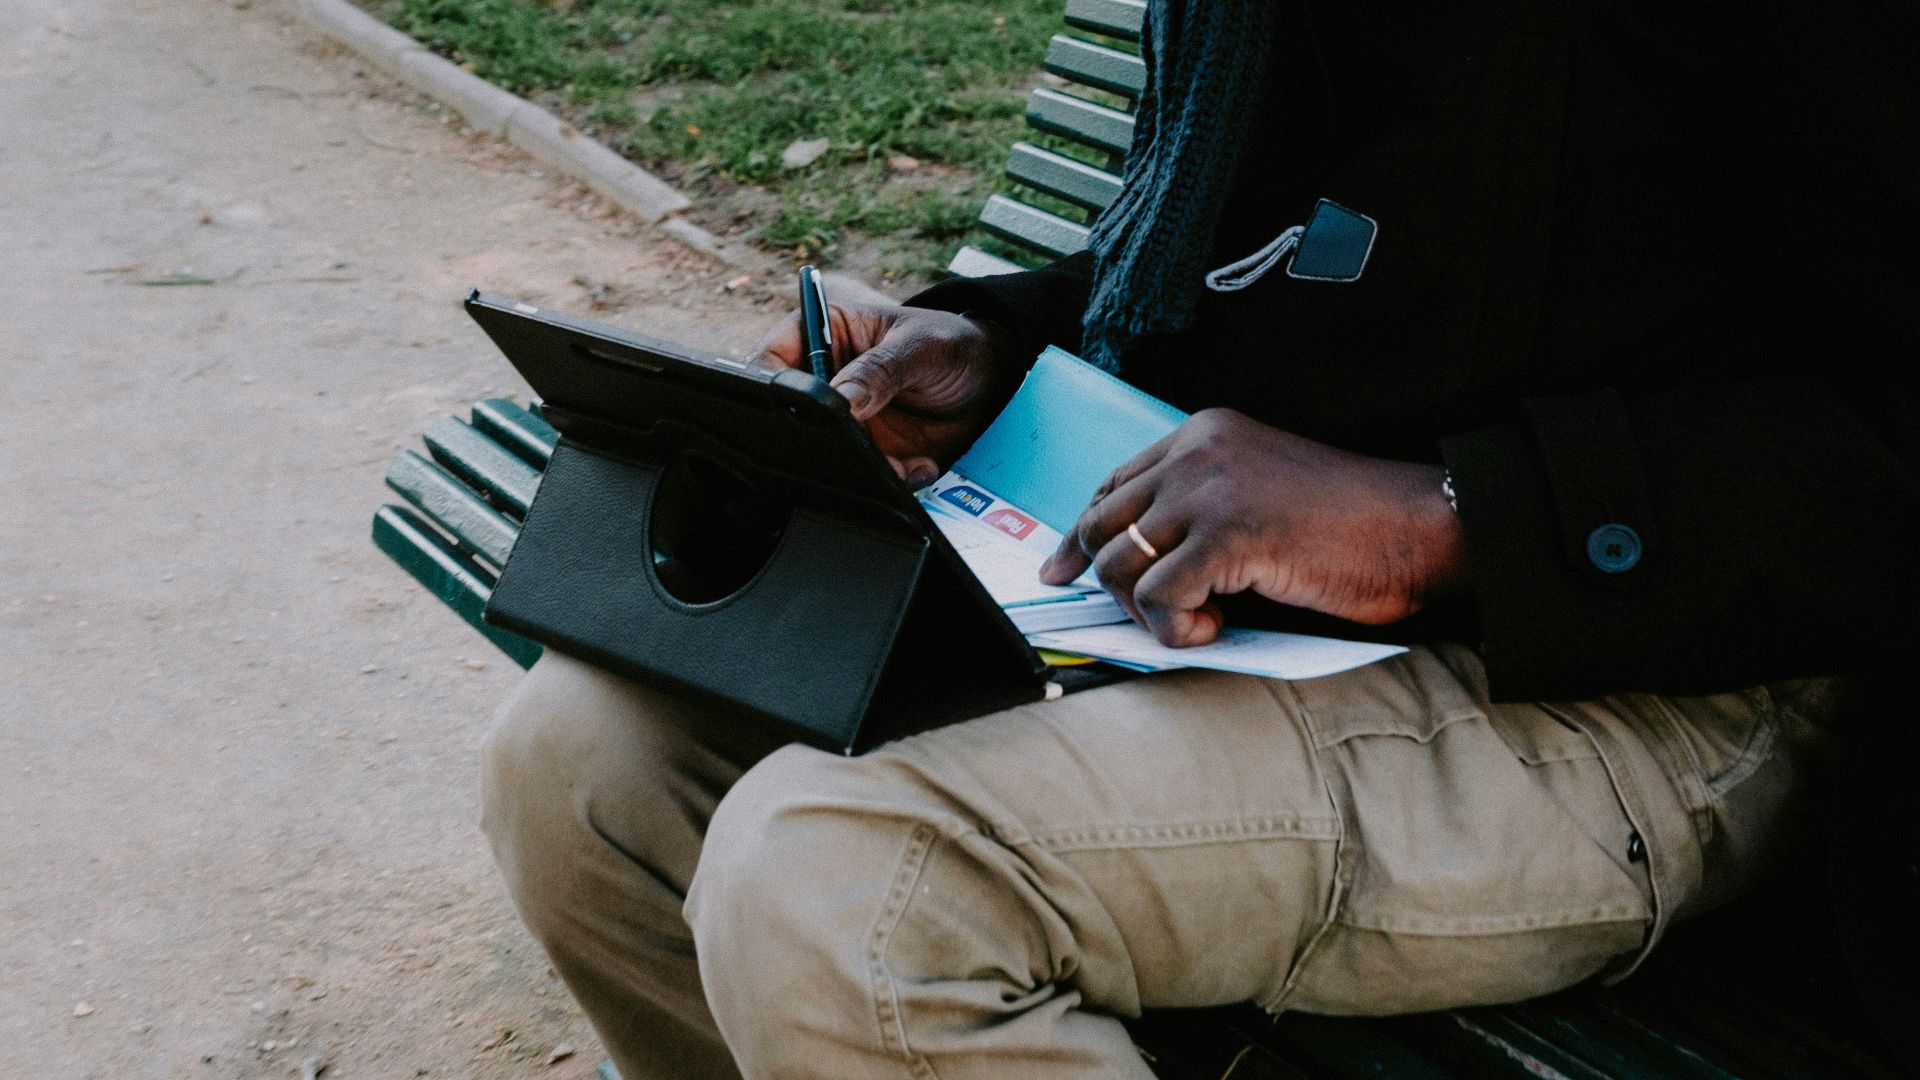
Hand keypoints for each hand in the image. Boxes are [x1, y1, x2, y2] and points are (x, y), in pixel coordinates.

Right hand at [754, 303, 1013, 486]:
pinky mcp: (869, 449)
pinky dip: (891, 477)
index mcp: (823, 334)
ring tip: (903, 460)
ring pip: (827, 453)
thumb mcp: (920, 347)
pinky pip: (863, 473)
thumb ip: (880, 370)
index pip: (772, 360)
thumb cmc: (951, 342)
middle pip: (792, 416)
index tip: (799, 412)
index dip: (771, 387)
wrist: (991, 380)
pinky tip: (922, 464)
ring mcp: (845, 418)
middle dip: (818, 438)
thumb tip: (841, 399)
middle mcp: (826, 379)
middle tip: (856, 444)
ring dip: (861, 464)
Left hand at [1038, 408, 1469, 646]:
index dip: (1079, 534)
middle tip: (1138, 618)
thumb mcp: (1257, 495)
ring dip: (1150, 612)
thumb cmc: (1350, 525)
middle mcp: (1196, 453)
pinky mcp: (1226, 536)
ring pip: (1121, 565)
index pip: (1112, 484)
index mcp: (1202, 435)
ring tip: (1200, 621)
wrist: (1417, 527)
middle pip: (1102, 524)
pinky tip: (1215, 627)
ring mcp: (1208, 491)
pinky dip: (1175, 627)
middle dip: (1107, 581)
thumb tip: (1138, 562)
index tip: (1061, 570)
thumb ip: (1201, 509)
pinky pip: (1157, 596)